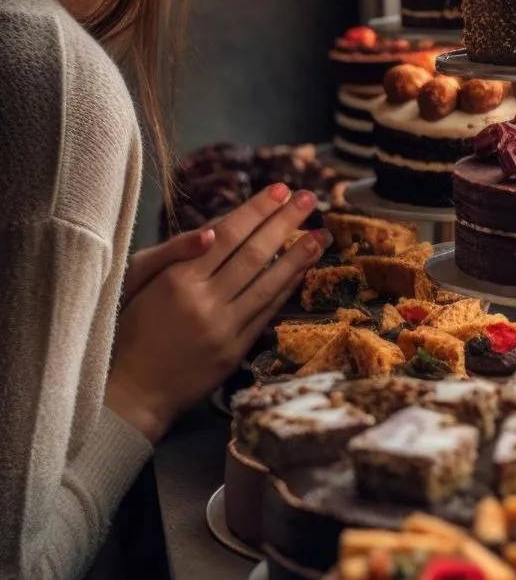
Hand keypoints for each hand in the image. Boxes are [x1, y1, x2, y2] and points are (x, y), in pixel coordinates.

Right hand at [107, 183, 326, 443]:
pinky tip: (302, 270)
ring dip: (299, 256)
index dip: (257, 210)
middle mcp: (204, 302)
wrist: (130, 390)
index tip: (280, 189)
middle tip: (310, 198)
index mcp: (178, 279)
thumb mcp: (137, 280)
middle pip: (255, 253)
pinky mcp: (235, 351)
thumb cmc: (128, 329)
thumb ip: (175, 251)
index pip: (228, 234)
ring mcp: (223, 328)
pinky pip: (266, 313)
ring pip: (268, 284)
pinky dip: (286, 289)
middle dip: (285, 223)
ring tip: (321, 234)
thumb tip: (212, 233)